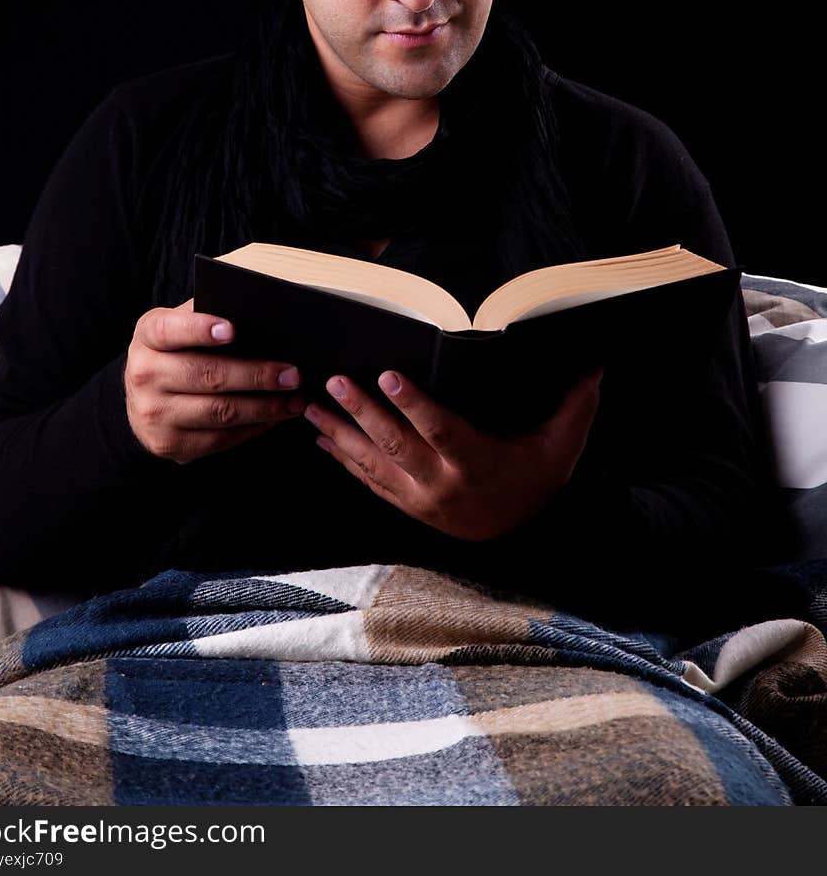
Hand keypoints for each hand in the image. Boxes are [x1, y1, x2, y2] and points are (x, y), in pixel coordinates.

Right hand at [124, 297, 306, 463]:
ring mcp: (154, 414)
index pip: (169, 330)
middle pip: (207, 375)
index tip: (232, 329)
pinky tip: (276, 417)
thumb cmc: (175, 352)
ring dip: (265, 407)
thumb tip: (262, 316)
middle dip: (256, 375)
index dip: (199, 329)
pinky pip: (220, 438)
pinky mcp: (170, 444)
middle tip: (292, 374)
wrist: (143, 398)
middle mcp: (144, 375)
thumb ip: (208, 315)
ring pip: (219, 412)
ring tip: (294, 399)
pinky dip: (254, 427)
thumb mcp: (179, 327)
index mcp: (148, 337)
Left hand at [302, 366, 603, 541]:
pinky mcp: (407, 505)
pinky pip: (369, 481)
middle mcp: (441, 483)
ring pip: (372, 463)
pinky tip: (322, 439)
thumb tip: (595, 370)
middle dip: (362, 411)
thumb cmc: (538, 481)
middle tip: (337, 382)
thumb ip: (575, 408)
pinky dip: (344, 460)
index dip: (412, 403)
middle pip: (394, 444)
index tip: (388, 375)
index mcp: (475, 463)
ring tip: (312, 407)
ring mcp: (419, 498)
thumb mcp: (561, 449)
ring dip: (339, 434)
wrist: (522, 537)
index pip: (439, 429)